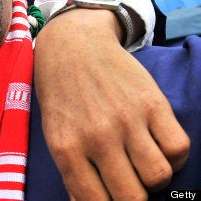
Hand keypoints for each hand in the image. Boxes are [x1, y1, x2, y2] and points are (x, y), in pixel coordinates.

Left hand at [34, 9, 189, 199]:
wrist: (73, 46)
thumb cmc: (61, 94)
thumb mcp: (54, 133)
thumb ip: (71, 171)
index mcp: (67, 148)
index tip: (112, 198)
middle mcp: (98, 136)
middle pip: (133, 196)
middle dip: (133, 197)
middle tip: (128, 183)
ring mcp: (127, 119)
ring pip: (160, 176)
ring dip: (154, 178)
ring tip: (142, 164)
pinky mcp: (152, 103)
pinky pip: (178, 147)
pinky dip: (173, 156)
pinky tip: (157, 147)